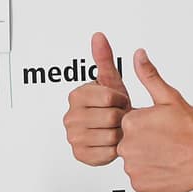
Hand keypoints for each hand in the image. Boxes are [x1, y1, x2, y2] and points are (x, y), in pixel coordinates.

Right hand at [63, 32, 131, 165]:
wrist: (115, 129)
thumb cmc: (114, 104)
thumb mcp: (111, 80)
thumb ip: (104, 58)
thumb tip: (98, 36)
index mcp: (76, 96)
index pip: (110, 97)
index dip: (122, 99)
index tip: (119, 100)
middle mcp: (70, 117)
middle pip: (111, 118)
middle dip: (122, 117)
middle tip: (119, 116)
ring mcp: (73, 137)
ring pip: (111, 136)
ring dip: (120, 134)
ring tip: (116, 128)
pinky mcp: (80, 155)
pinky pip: (108, 153)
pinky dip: (115, 149)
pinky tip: (113, 142)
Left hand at [117, 48, 192, 191]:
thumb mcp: (170, 97)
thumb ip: (149, 76)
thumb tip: (138, 56)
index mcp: (131, 122)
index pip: (130, 124)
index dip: (148, 125)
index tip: (163, 128)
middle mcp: (127, 146)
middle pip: (130, 143)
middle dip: (146, 142)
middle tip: (167, 141)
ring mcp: (133, 167)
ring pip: (134, 161)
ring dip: (147, 159)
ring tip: (168, 154)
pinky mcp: (139, 185)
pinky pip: (139, 178)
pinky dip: (150, 175)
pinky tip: (165, 167)